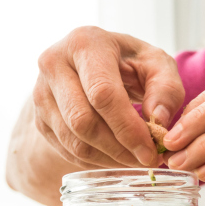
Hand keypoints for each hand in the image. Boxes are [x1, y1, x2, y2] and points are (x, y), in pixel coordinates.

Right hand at [34, 26, 184, 168]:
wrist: (89, 65)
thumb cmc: (127, 62)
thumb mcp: (155, 64)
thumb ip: (165, 88)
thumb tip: (158, 120)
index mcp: (84, 44)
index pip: (102, 94)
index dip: (127, 128)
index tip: (150, 151)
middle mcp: (53, 65)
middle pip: (83, 121)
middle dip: (118, 148)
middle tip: (145, 161)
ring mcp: (40, 93)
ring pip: (73, 141)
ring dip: (108, 159)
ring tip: (134, 160)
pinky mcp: (39, 119)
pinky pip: (67, 150)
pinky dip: (95, 162)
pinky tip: (116, 158)